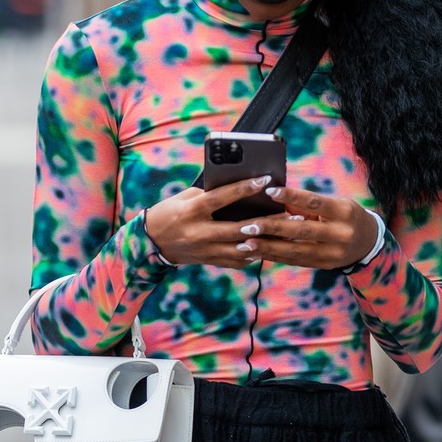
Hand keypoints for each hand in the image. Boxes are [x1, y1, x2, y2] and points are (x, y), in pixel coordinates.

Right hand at [144, 176, 281, 268]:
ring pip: (241, 249)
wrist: (150, 243)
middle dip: (267, 222)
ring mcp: (204, 250)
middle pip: (238, 228)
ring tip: (288, 235)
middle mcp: (199, 232)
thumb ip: (210, 194)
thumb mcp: (185, 198)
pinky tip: (270, 248)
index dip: (244, 188)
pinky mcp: (209, 261)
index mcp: (192, 210)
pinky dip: (253, 255)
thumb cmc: (170, 212)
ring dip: (266, 242)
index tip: (265, 179)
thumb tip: (240, 189)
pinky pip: (236, 262)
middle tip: (291, 216)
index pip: (221, 197)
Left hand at [230, 186, 378, 270]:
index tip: (269, 192)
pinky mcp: (323, 265)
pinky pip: (295, 261)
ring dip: (268, 247)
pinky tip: (257, 253)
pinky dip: (275, 257)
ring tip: (245, 244)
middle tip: (247, 226)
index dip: (291, 197)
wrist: (368, 243)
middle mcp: (339, 234)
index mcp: (343, 211)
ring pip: (295, 251)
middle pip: (301, 231)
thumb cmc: (345, 215)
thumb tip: (275, 199)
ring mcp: (332, 253)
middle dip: (272, 228)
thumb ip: (308, 205)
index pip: (313, 202)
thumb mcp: (335, 204)